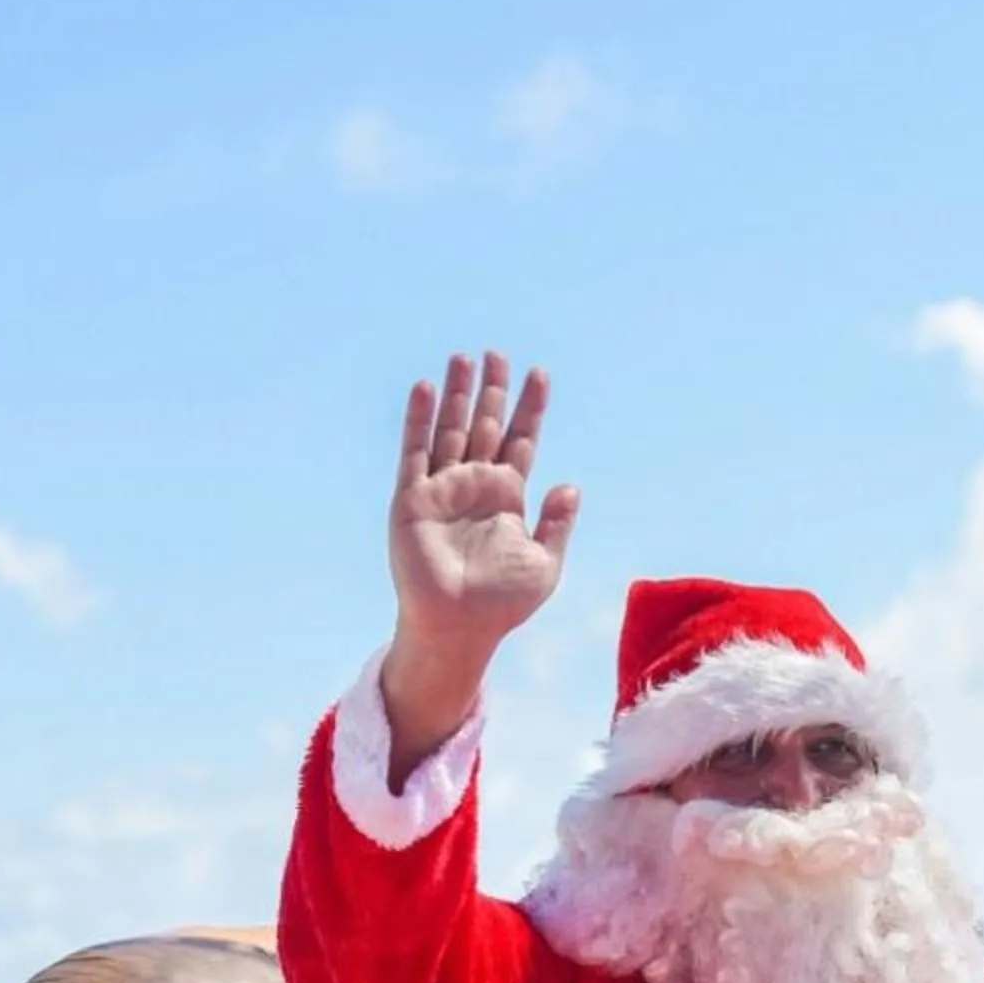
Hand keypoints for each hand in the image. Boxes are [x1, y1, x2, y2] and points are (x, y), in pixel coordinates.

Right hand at [381, 351, 578, 762]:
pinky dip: (420, 420)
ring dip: (456, 394)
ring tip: (464, 357)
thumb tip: (570, 485)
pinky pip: (416, 452)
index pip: (521, 440)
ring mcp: (442, 490)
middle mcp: (474, 486)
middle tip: (497, 354)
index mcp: (507, 497)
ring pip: (450, 430)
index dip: (530, 408)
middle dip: (491, 391)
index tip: (540, 374)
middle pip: (484, 425)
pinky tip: (426, 388)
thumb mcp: (544, 565)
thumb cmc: (502, 605)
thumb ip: (557, 524)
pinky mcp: (413, 499)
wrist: (459, 629)